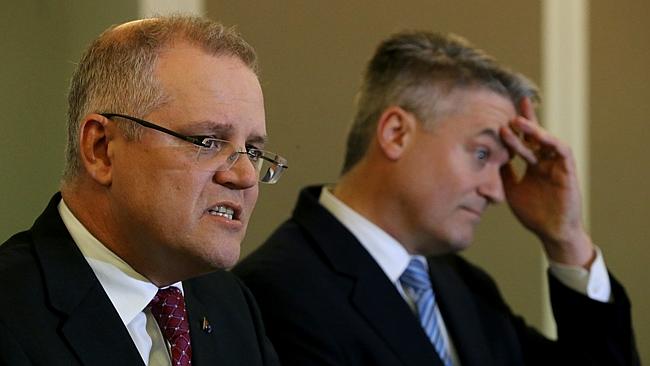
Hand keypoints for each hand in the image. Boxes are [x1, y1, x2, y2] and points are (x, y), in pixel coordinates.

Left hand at [500, 97, 594, 267]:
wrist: (551, 232)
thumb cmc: (533, 213)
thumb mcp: (510, 189)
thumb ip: (503, 172)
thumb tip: (487, 156)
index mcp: (533, 165)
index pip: (523, 141)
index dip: (514, 128)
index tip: (499, 114)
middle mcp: (545, 161)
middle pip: (535, 135)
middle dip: (525, 119)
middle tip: (515, 102)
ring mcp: (556, 165)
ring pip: (546, 140)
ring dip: (533, 129)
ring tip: (517, 120)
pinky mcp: (568, 170)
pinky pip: (561, 150)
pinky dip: (550, 140)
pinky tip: (538, 135)